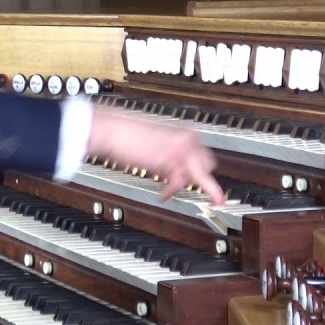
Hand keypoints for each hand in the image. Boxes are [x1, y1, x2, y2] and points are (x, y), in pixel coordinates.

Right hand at [86, 106, 224, 204]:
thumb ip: (172, 149)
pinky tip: (163, 194)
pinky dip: (170, 191)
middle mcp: (187, 139)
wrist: (115, 130)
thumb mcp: (158, 139)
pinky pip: (178, 183)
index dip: (200, 167)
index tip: (204, 178)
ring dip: (184, 185)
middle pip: (208, 165)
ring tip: (169, 191)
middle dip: (197, 176)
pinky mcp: (170, 161)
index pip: (204, 153)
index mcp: (185, 131)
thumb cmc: (129, 133)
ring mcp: (180, 150)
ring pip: (200, 176)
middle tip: (188, 184)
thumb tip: (176, 164)